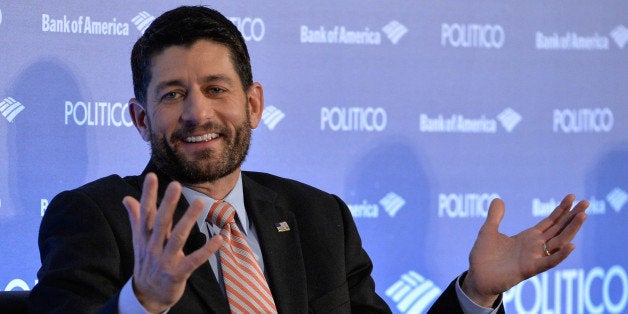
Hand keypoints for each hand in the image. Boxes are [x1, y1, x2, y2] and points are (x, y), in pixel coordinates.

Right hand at [122, 173, 222, 312]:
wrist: (147, 295)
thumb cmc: (147, 262)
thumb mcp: (139, 240)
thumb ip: (136, 218)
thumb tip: (126, 198)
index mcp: (145, 237)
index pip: (146, 212)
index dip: (148, 194)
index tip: (151, 176)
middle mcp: (154, 247)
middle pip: (161, 222)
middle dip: (167, 203)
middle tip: (175, 184)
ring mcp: (166, 260)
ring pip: (178, 237)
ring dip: (188, 220)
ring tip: (200, 203)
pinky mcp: (178, 273)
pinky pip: (194, 260)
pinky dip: (206, 250)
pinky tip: (218, 239)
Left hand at [461, 194, 587, 306]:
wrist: (477, 277)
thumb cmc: (484, 256)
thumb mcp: (488, 231)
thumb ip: (495, 216)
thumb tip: (498, 199)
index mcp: (528, 237)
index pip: (550, 222)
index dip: (561, 210)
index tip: (572, 196)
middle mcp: (535, 246)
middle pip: (559, 229)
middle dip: (572, 216)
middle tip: (586, 202)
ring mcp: (534, 257)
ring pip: (559, 242)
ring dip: (571, 230)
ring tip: (583, 216)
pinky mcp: (529, 269)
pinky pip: (548, 262)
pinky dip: (560, 255)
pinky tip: (571, 246)